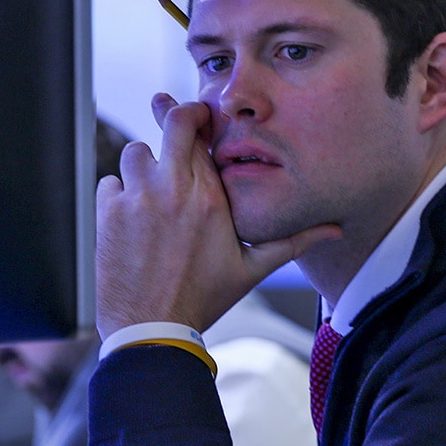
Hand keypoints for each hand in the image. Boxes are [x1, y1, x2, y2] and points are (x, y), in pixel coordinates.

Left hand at [94, 93, 339, 338]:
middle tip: (174, 118)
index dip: (202, 122)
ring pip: (136, 151)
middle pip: (173, 124)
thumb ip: (292, 242)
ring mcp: (138, 198)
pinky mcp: (110, 212)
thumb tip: (335, 230)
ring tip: (154, 186)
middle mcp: (173, 189)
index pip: (205, 137)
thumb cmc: (202, 300)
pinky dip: (119, 193)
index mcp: (210, 198)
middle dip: (174, 116)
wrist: (151, 329)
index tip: (202, 118)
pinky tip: (131, 216)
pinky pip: (110, 182)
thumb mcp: (252, 269)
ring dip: (145, 163)